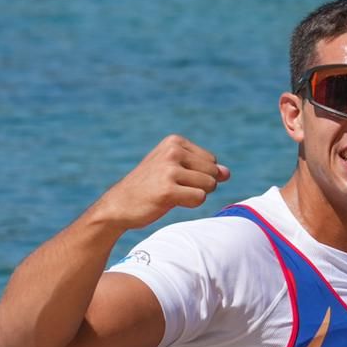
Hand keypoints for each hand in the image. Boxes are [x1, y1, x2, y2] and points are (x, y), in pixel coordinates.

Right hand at [87, 135, 229, 233]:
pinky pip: (200, 198)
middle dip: (200, 185)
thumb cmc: (151, 187)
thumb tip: (227, 173)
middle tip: (173, 187)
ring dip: (195, 195)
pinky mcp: (168, 190)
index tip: (175, 177)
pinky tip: (169, 202)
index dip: (199, 175)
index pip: (212, 161)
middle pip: (214, 172)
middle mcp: (172, 151)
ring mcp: (169, 170)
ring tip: (171, 193)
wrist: (119, 205)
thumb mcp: (177, 171)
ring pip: (210, 185)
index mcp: (174, 141)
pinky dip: (190, 204)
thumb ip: (204, 169)